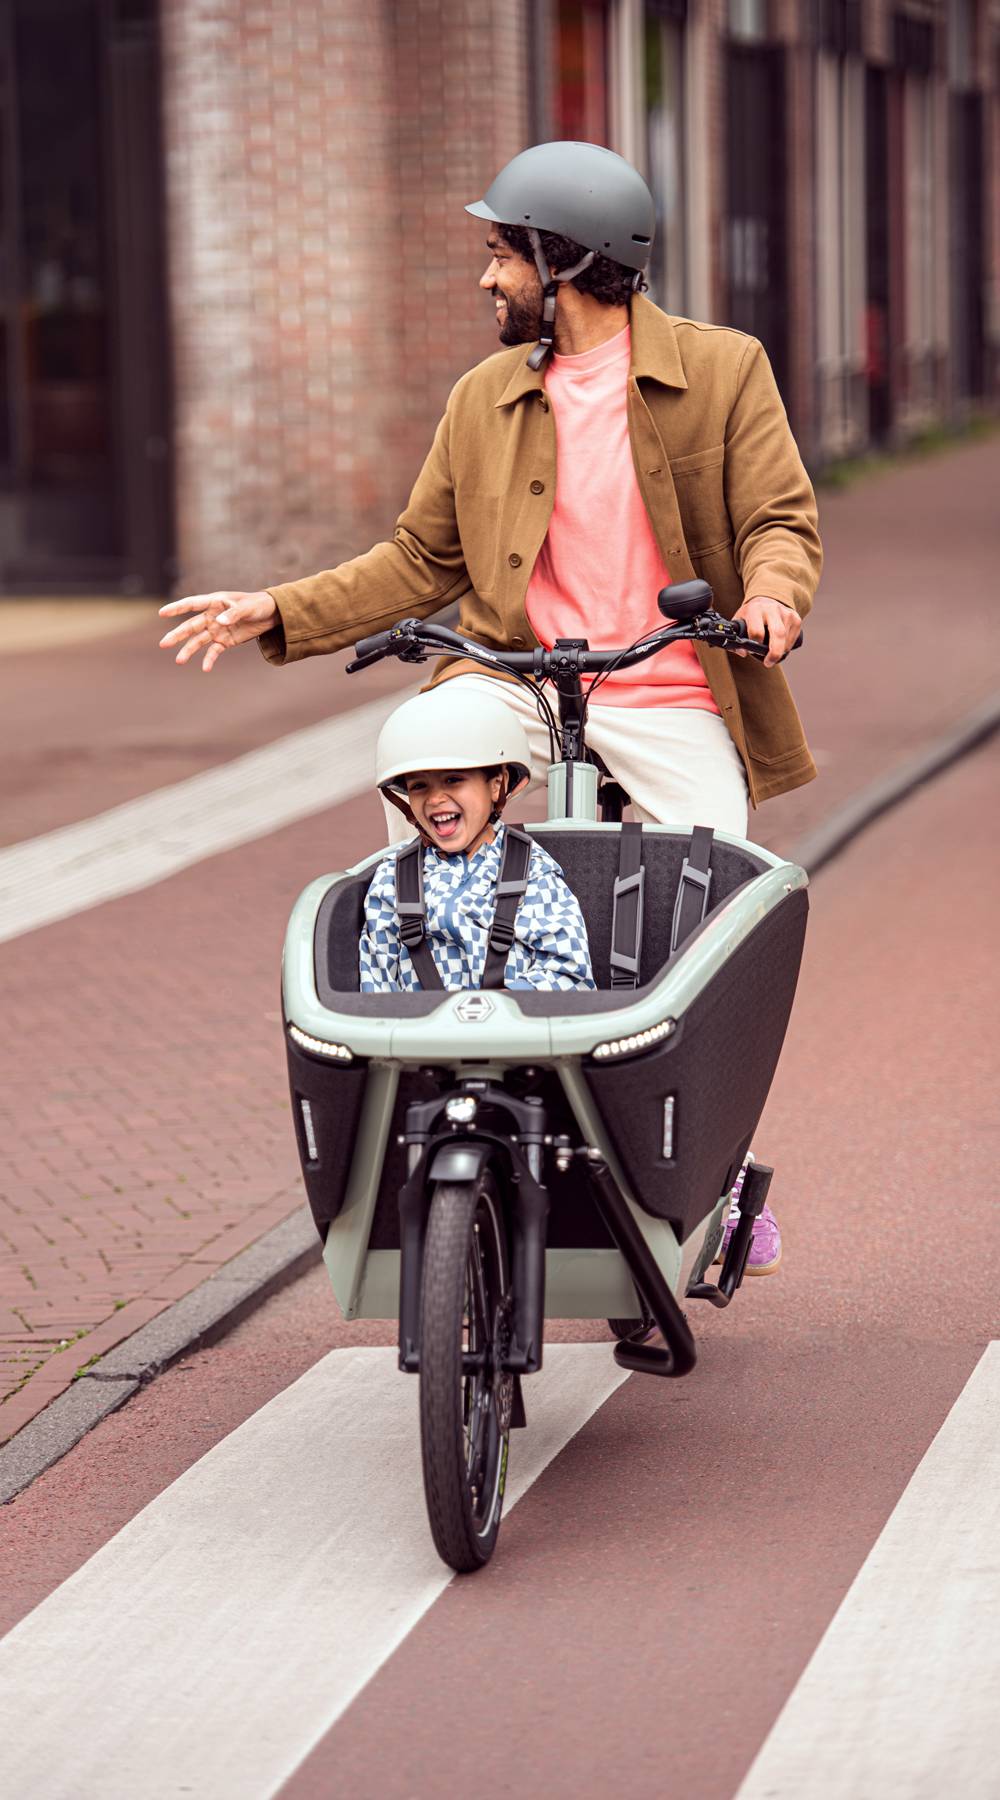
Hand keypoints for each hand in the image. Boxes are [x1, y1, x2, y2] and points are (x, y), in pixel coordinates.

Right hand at [158, 590, 277, 672]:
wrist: (271, 615)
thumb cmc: (257, 604)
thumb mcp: (247, 607)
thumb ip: (233, 613)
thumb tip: (218, 622)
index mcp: (214, 602)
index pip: (192, 604)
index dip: (177, 608)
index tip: (162, 613)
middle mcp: (211, 616)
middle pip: (191, 626)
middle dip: (177, 635)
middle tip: (163, 644)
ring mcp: (217, 629)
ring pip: (199, 641)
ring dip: (189, 650)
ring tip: (179, 661)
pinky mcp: (225, 641)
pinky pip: (214, 651)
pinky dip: (209, 659)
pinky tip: (205, 668)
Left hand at [732, 597, 801, 667]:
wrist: (766, 601)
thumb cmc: (750, 615)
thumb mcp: (738, 622)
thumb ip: (736, 638)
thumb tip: (743, 652)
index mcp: (755, 610)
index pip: (757, 631)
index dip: (754, 645)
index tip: (752, 650)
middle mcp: (772, 609)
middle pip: (778, 634)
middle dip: (774, 652)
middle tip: (769, 663)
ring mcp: (785, 613)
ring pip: (786, 638)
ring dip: (780, 650)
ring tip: (772, 653)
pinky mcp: (795, 618)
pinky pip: (793, 638)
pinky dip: (787, 646)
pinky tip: (780, 646)